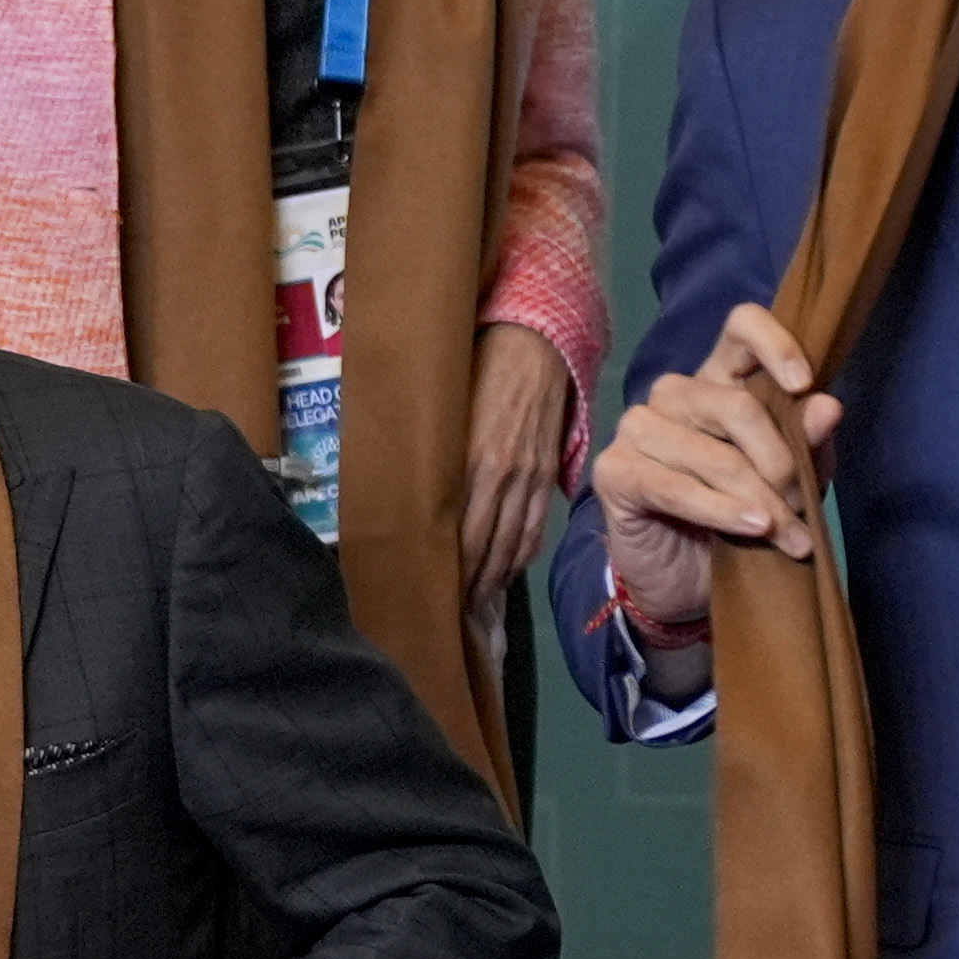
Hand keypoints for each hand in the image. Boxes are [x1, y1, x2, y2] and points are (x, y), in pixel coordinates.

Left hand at [457, 321, 574, 621]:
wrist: (535, 343)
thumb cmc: (477, 367)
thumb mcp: (448, 412)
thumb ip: (436, 455)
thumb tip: (410, 493)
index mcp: (474, 462)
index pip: (459, 534)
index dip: (448, 571)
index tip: (430, 595)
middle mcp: (505, 477)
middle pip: (486, 549)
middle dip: (469, 587)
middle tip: (449, 615)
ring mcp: (531, 478)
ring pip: (513, 545)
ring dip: (494, 580)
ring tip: (476, 606)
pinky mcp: (548, 474)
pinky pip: (536, 527)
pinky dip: (521, 557)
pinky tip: (507, 572)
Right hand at [589, 304, 842, 702]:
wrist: (688, 586)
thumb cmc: (742, 520)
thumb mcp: (792, 485)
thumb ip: (808, 445)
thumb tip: (828, 406)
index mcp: (720, 380)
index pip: (741, 326)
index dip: (775, 344)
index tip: (804, 385)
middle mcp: (675, 394)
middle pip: (735, 404)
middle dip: (781, 464)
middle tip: (803, 509)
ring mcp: (638, 429)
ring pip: (712, 453)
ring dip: (759, 498)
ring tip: (789, 537)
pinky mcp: (615, 471)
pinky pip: (675, 487)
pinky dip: (721, 511)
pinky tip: (752, 528)